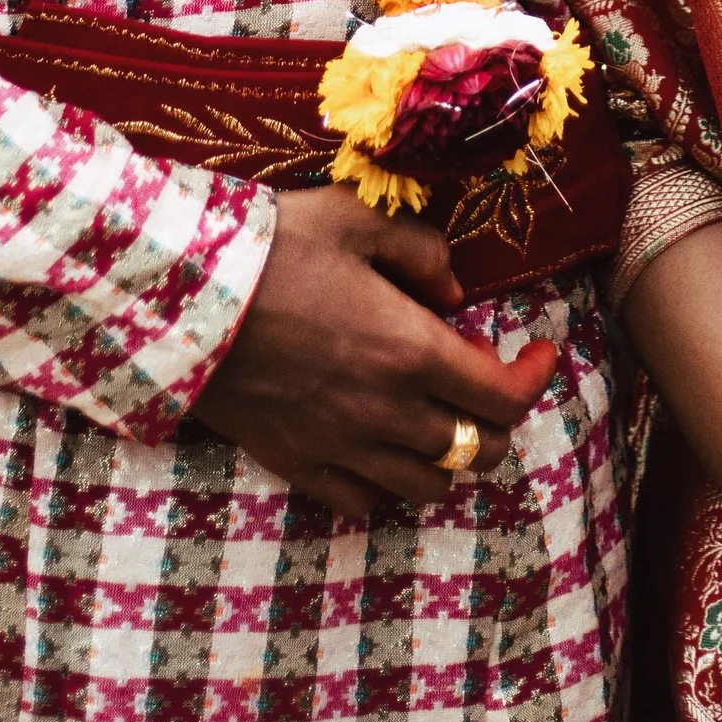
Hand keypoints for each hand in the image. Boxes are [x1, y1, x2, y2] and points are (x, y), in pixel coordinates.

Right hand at [196, 185, 558, 518]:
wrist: (181, 299)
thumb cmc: (272, 247)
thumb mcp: (354, 218)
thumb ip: (419, 250)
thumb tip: (453, 292)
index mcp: (411, 350)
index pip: (506, 396)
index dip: (536, 377)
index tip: (539, 350)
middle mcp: (388, 412)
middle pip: (479, 448)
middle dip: (498, 417)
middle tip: (481, 378)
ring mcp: (343, 447)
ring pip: (430, 485)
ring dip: (448, 454)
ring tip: (435, 415)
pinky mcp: (299, 465)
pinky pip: (365, 502)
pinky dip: (387, 484)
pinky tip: (379, 447)